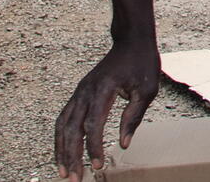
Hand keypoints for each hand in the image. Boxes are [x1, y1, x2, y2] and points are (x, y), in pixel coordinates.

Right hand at [54, 37, 159, 179]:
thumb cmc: (142, 63)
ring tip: (64, 172)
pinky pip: (64, 118)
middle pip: (72, 129)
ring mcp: (79, 92)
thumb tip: (123, 144)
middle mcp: (85, 92)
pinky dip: (61, 137)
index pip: (93, 125)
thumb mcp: (147, 89)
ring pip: (63, 125)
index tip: (97, 166)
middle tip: (75, 179)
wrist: (131, 41)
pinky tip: (64, 152)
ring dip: (61, 150)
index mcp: (103, 90)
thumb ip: (134, 116)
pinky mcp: (79, 93)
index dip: (94, 147)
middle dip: (72, 156)